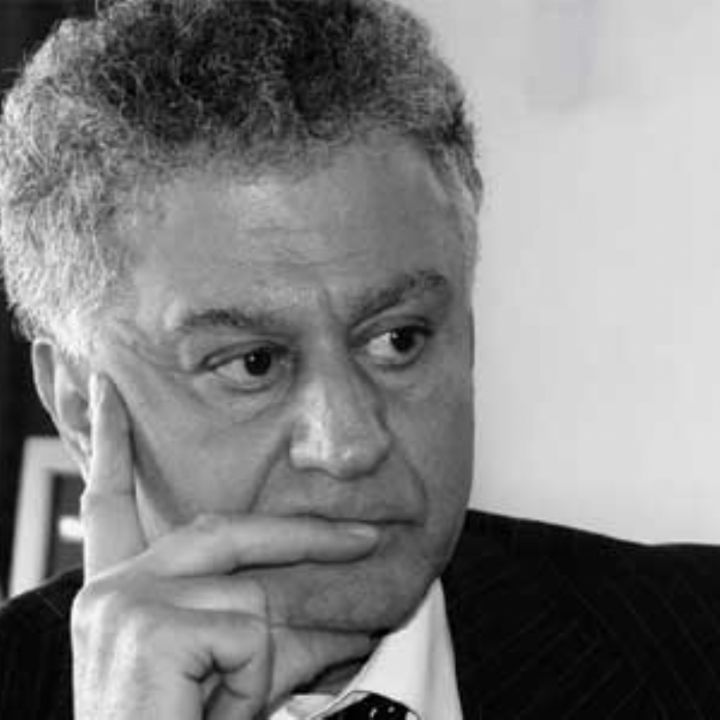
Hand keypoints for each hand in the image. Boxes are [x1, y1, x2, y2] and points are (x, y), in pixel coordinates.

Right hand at [71, 374, 378, 718]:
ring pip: (247, 595)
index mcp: (119, 588)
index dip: (109, 439)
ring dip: (275, 653)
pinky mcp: (149, 626)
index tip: (106, 388)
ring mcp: (125, 601)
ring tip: (253, 701)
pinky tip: (220, 709)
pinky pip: (245, 630)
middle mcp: (111, 586)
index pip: (111, 498)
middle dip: (304, 538)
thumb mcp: (235, 671)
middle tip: (369, 543)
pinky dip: (257, 674)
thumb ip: (281, 627)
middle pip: (225, 530)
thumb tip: (354, 610)